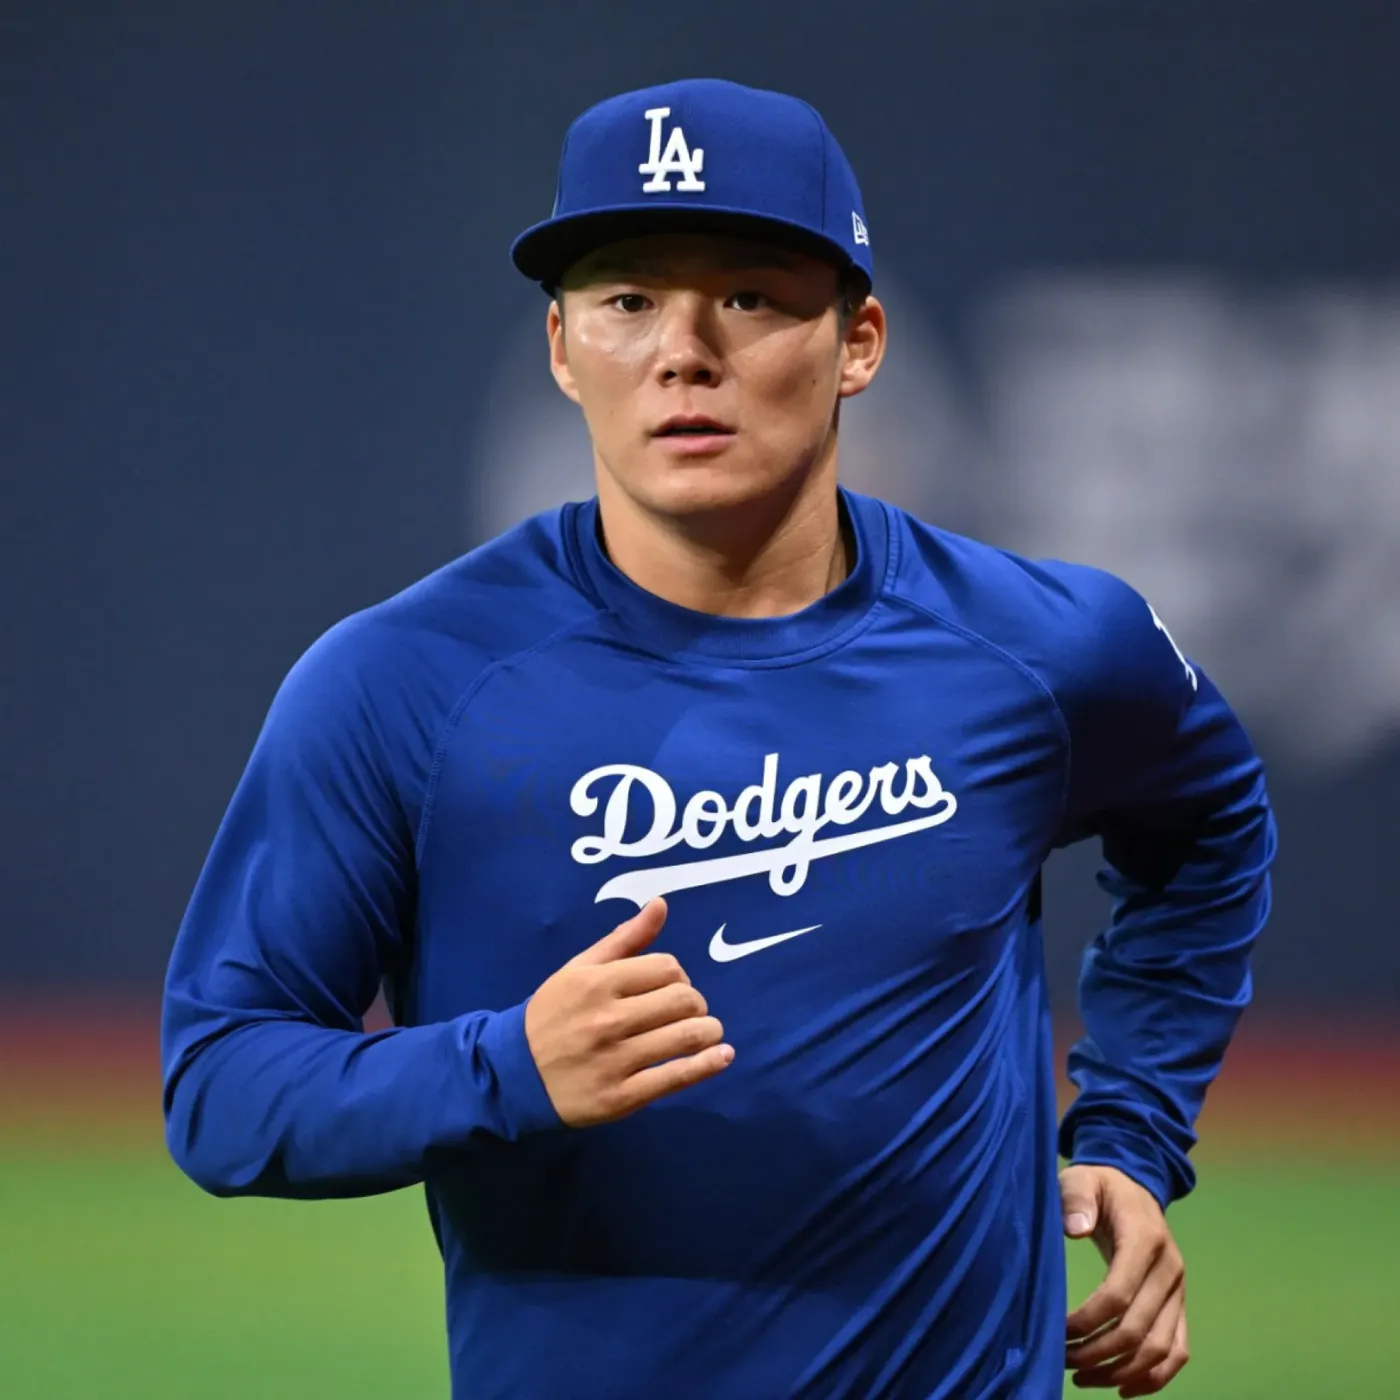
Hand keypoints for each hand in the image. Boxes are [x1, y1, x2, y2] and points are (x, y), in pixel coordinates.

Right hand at [524, 898, 733, 1126]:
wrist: (513, 1075)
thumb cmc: (552, 1015)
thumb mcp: (579, 970)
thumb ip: (624, 939)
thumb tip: (660, 904)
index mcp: (597, 983)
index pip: (667, 968)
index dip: (679, 975)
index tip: (673, 987)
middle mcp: (608, 1020)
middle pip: (682, 1000)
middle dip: (696, 1003)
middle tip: (689, 1011)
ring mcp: (616, 1060)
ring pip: (686, 1036)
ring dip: (709, 1031)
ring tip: (709, 1032)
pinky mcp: (622, 1097)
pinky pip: (677, 1077)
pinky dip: (708, 1064)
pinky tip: (722, 1055)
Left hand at [1062, 1163, 1189, 1395]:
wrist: (1134, 1187)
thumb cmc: (1099, 1185)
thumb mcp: (1081, 1178)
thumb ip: (1075, 1198)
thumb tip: (1074, 1229)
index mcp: (1146, 1239)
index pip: (1119, 1294)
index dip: (1088, 1320)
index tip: (1057, 1331)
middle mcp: (1171, 1270)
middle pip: (1138, 1330)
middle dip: (1097, 1354)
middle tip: (1061, 1362)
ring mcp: (1179, 1292)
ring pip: (1161, 1350)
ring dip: (1121, 1372)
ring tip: (1081, 1379)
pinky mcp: (1179, 1306)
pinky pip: (1178, 1352)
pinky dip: (1154, 1378)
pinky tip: (1121, 1389)